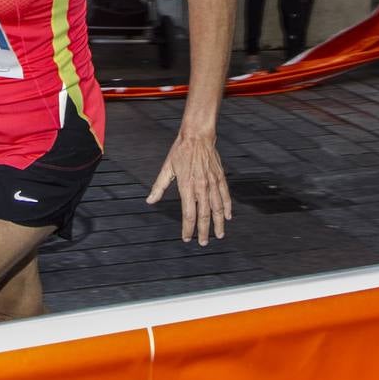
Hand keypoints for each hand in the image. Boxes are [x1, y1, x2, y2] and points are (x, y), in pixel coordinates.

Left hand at [146, 118, 230, 244]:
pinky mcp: (220, 178)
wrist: (197, 136)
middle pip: (204, 215)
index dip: (188, 228)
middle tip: (203, 242)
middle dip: (204, 231)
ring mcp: (213, 183)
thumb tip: (150, 200)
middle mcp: (201, 187)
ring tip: (219, 235)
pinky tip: (228, 216)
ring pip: (217, 208)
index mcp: (187, 186)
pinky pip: (226, 196)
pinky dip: (227, 208)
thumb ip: (159, 186)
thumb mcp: (167, 168)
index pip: (188, 214)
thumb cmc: (181, 151)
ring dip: (218, 223)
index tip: (187, 237)